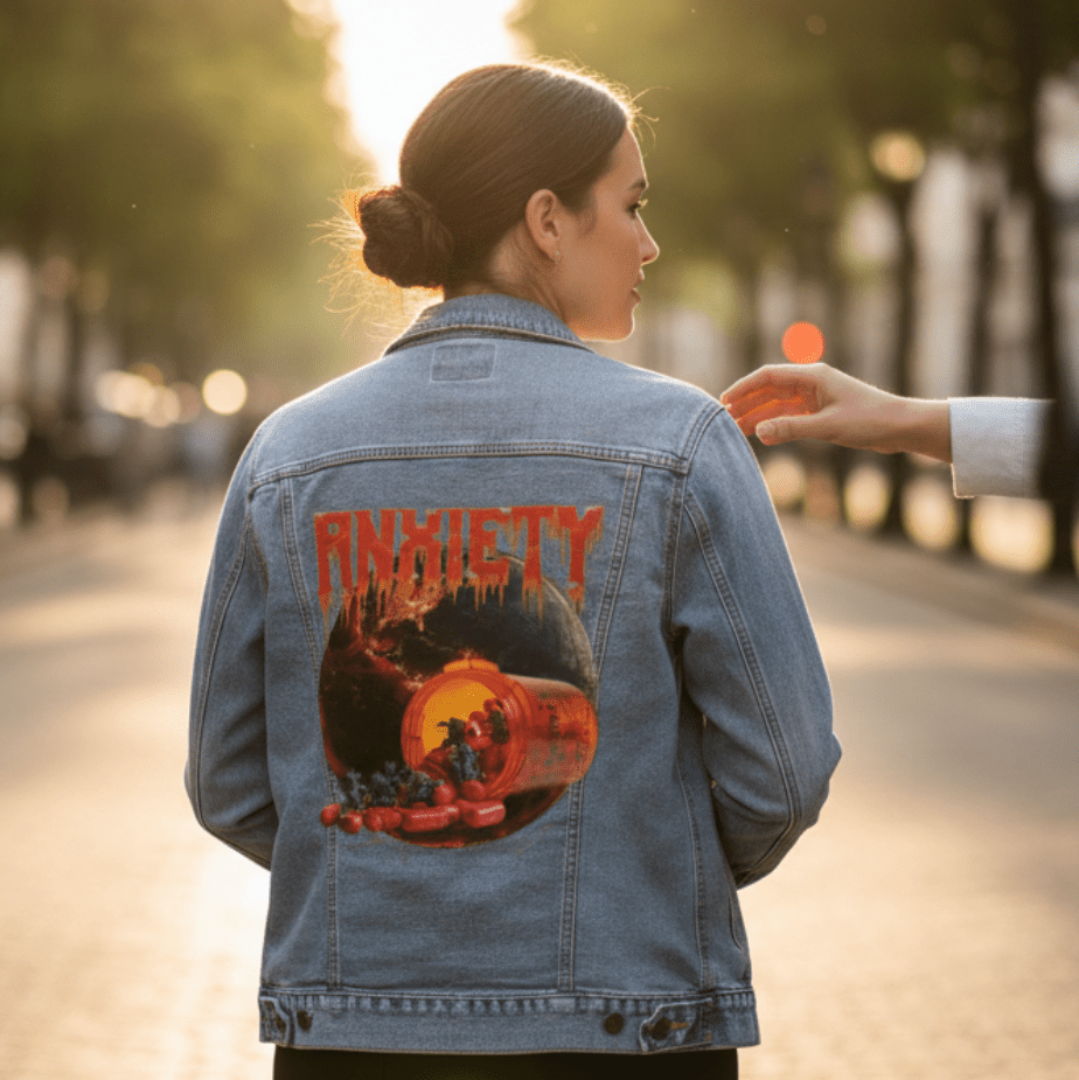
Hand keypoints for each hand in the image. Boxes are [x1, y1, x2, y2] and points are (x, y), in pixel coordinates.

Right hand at [720, 363, 951, 461]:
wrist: (901, 427)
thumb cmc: (870, 420)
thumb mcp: (829, 426)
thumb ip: (792, 429)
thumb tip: (759, 433)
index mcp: (813, 376)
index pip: (769, 377)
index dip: (744, 388)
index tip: (724, 401)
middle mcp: (812, 383)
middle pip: (770, 390)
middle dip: (747, 403)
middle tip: (724, 419)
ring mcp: (816, 397)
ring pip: (778, 404)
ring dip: (758, 415)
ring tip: (736, 429)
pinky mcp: (821, 412)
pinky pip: (790, 415)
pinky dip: (774, 423)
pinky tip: (762, 434)